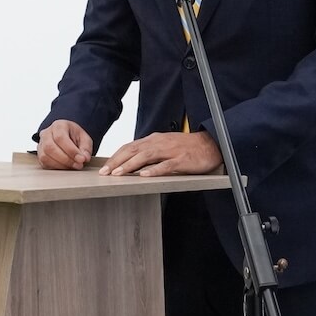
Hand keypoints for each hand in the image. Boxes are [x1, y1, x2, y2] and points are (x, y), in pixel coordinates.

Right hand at [37, 119, 93, 169]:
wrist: (67, 136)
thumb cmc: (74, 136)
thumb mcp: (84, 138)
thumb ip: (86, 147)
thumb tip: (85, 158)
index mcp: (58, 125)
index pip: (60, 138)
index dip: (71, 150)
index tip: (81, 159)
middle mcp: (46, 133)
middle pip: (50, 147)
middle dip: (65, 159)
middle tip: (78, 165)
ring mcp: (41, 144)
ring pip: (45, 157)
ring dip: (61, 165)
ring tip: (73, 166)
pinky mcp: (39, 155)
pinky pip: (44, 164)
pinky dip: (56, 168)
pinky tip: (66, 167)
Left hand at [99, 131, 223, 176]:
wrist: (211, 144)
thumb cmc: (187, 147)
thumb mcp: (165, 146)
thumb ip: (150, 152)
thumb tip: (131, 162)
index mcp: (154, 140)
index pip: (130, 146)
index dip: (116, 157)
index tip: (105, 167)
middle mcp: (160, 143)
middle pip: (134, 150)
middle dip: (117, 161)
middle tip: (105, 173)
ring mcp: (170, 151)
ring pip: (146, 156)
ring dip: (131, 165)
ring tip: (119, 174)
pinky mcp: (181, 160)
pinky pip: (166, 165)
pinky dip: (154, 170)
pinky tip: (144, 175)